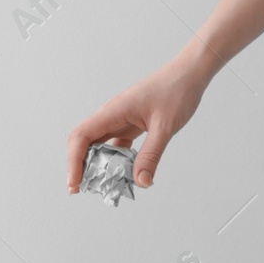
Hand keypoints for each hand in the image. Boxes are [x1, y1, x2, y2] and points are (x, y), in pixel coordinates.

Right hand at [65, 48, 215, 192]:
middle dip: (78, 166)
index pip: (80, 137)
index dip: (73, 162)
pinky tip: (121, 174)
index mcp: (112, 111)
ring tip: (100, 185)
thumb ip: (151, 155)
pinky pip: (114, 145)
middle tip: (81, 189)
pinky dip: (114, 161)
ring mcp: (118, 120)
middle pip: (82, 142)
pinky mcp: (129, 124)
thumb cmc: (177, 90)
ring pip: (97, 145)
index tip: (76, 183)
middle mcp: (110, 116)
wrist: (190, 73)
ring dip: (96, 165)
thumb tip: (141, 182)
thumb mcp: (165, 126)